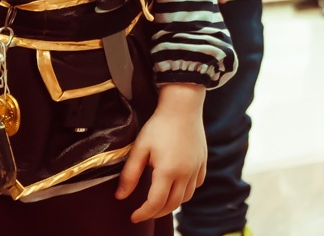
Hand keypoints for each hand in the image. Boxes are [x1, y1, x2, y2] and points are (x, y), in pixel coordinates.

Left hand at [116, 83, 206, 222]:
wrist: (183, 106)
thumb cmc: (159, 125)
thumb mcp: (140, 148)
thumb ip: (130, 174)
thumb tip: (120, 196)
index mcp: (168, 171)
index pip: (156, 203)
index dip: (143, 214)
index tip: (133, 217)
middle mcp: (186, 172)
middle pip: (172, 204)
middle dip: (156, 213)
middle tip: (143, 212)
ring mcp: (197, 167)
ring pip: (186, 197)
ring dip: (172, 203)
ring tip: (158, 201)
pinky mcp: (203, 160)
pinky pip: (196, 184)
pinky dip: (186, 191)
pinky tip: (176, 186)